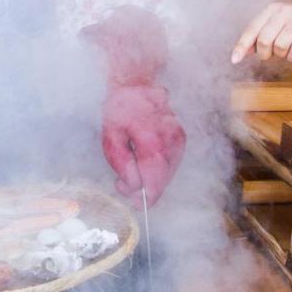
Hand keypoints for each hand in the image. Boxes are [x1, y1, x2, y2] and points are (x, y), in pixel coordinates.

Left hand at [101, 83, 185, 205]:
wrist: (137, 86)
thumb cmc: (120, 109)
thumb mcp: (110, 136)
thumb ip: (121, 163)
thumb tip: (133, 185)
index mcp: (151, 138)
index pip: (155, 176)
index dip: (148, 195)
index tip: (139, 205)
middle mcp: (170, 139)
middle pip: (163, 177)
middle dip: (146, 189)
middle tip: (125, 189)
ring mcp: (178, 138)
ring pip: (169, 172)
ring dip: (152, 180)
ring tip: (131, 174)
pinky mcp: (181, 138)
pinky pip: (171, 163)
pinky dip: (158, 170)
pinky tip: (144, 165)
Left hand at [231, 0, 291, 63]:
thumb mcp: (275, 23)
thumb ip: (259, 35)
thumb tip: (242, 52)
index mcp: (270, 10)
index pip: (252, 29)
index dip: (242, 46)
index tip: (235, 60)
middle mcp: (283, 11)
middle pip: (265, 40)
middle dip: (265, 53)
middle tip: (270, 54)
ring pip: (280, 46)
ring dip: (281, 55)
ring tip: (285, 50)